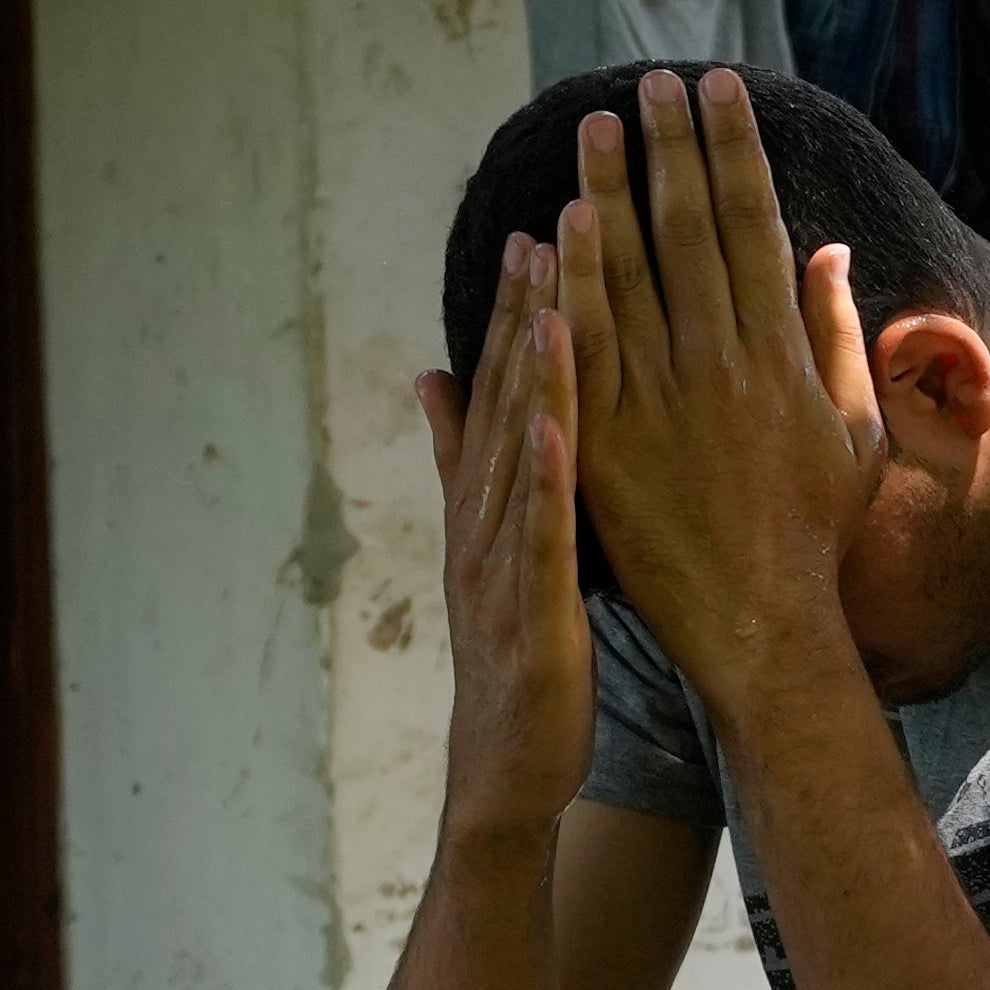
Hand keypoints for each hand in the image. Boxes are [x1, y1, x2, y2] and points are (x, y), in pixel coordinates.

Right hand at [416, 232, 592, 844]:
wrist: (507, 764)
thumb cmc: (517, 654)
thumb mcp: (490, 543)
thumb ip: (461, 462)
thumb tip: (431, 373)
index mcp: (490, 501)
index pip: (503, 390)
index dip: (515, 311)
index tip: (539, 229)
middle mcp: (486, 518)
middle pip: (505, 402)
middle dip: (523, 315)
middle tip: (544, 225)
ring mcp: (502, 562)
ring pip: (518, 455)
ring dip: (531, 377)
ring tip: (551, 297)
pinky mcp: (531, 609)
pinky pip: (539, 536)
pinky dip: (544, 480)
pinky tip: (557, 426)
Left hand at [558, 68, 884, 706]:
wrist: (759, 620)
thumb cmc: (812, 531)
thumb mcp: (854, 433)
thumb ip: (838, 337)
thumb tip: (828, 252)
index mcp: (783, 357)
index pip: (752, 225)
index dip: (732, 150)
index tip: (717, 91)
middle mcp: (722, 365)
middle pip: (690, 229)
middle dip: (672, 147)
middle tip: (651, 82)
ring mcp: (659, 401)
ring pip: (631, 272)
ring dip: (612, 189)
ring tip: (596, 125)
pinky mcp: (606, 437)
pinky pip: (584, 341)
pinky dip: (572, 278)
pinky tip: (560, 220)